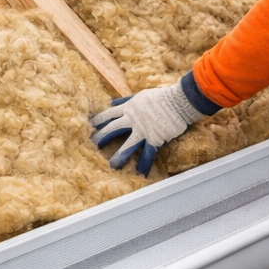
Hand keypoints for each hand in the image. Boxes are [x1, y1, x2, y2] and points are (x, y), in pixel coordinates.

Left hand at [90, 76, 210, 175]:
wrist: (178, 101)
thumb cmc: (161, 95)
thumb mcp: (141, 95)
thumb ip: (126, 100)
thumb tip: (112, 102)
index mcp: (129, 108)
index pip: (109, 114)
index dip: (99, 120)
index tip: (91, 125)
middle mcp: (132, 120)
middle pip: (112, 129)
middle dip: (102, 137)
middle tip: (93, 146)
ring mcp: (142, 131)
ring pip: (127, 145)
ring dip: (119, 156)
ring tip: (112, 165)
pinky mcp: (154, 139)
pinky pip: (147, 153)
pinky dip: (144, 163)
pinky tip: (140, 173)